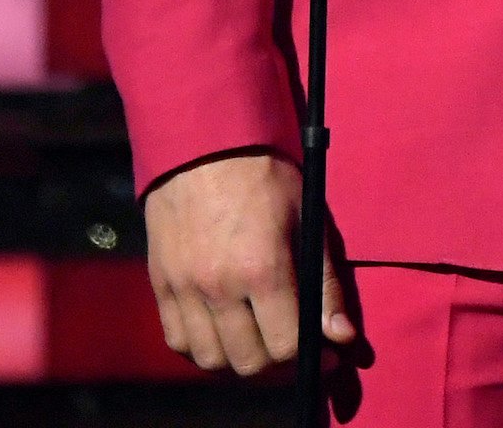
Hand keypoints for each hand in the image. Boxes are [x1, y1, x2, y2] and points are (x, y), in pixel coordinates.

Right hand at [141, 152, 354, 376]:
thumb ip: (324, 282)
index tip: (327, 351)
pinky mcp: (161, 283)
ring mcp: (184, 288)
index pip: (286, 346)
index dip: (313, 356)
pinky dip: (200, 346)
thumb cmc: (263, 174)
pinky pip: (177, 340)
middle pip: (249, 362)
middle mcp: (219, 287)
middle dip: (278, 362)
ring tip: (257, 338)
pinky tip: (221, 329)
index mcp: (262, 269)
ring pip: (211, 359)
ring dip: (238, 358)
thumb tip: (341, 335)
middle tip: (291, 342)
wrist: (202, 141)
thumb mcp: (305, 218)